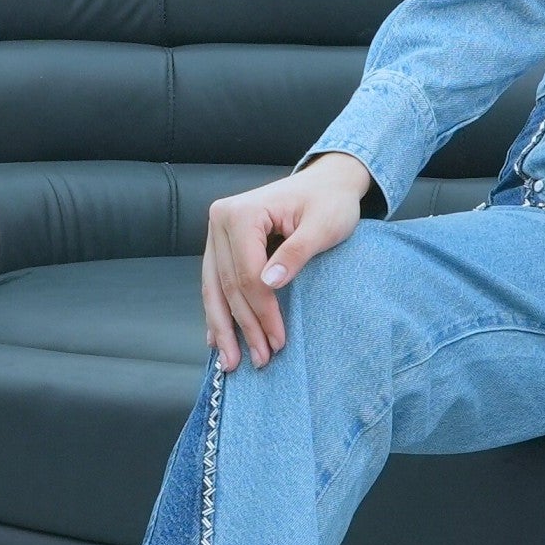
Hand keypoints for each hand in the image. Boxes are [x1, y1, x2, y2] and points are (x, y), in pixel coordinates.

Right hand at [202, 152, 371, 370]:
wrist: (327, 183)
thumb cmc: (330, 202)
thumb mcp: (324, 225)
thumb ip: (297, 253)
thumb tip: (269, 283)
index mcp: (242, 213)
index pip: (247, 274)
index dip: (262, 312)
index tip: (278, 342)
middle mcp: (220, 220)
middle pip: (227, 285)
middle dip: (242, 327)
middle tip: (258, 360)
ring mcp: (217, 231)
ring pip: (214, 288)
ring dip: (224, 327)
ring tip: (232, 361)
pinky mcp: (221, 242)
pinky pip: (214, 282)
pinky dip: (218, 311)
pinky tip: (217, 337)